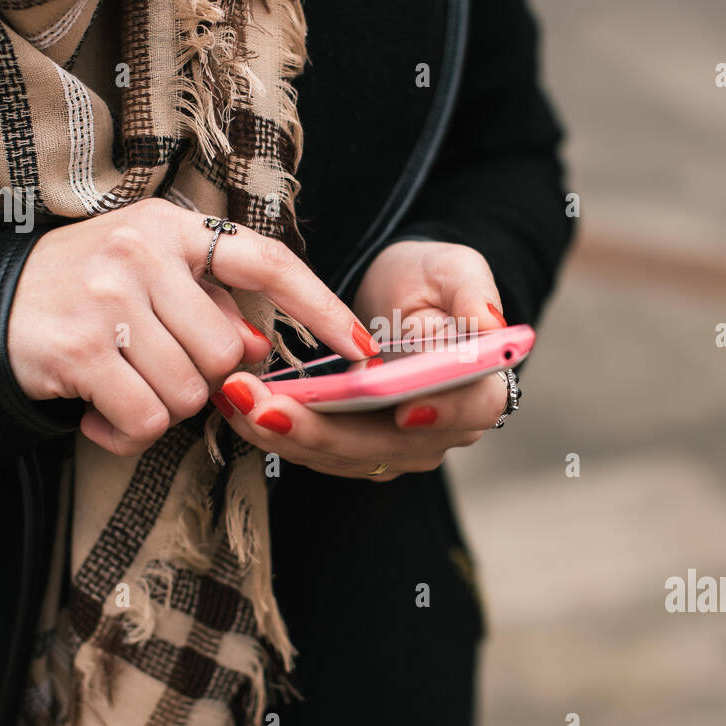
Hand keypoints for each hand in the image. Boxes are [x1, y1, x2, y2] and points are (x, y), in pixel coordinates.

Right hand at [6, 198, 377, 456]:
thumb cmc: (86, 294)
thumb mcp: (151, 277)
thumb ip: (211, 305)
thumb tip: (266, 349)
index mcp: (172, 227)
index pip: (266, 261)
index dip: (319, 306)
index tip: (359, 347)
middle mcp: (142, 249)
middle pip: (229, 351)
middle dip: (203, 377)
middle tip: (155, 368)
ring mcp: (109, 295)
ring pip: (191, 391)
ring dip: (161, 407)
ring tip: (120, 385)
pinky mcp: (80, 347)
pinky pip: (146, 419)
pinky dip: (126, 433)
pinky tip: (98, 411)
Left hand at [212, 239, 509, 479]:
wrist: (397, 300)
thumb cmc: (430, 281)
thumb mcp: (456, 269)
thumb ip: (472, 292)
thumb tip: (489, 323)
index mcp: (480, 388)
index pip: (469, 409)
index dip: (439, 412)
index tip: (404, 410)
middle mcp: (441, 431)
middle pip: (386, 445)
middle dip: (322, 430)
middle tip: (267, 406)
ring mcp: (397, 449)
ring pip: (341, 456)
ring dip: (285, 434)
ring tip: (236, 399)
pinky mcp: (355, 452)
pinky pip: (314, 453)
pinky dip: (274, 432)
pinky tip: (236, 406)